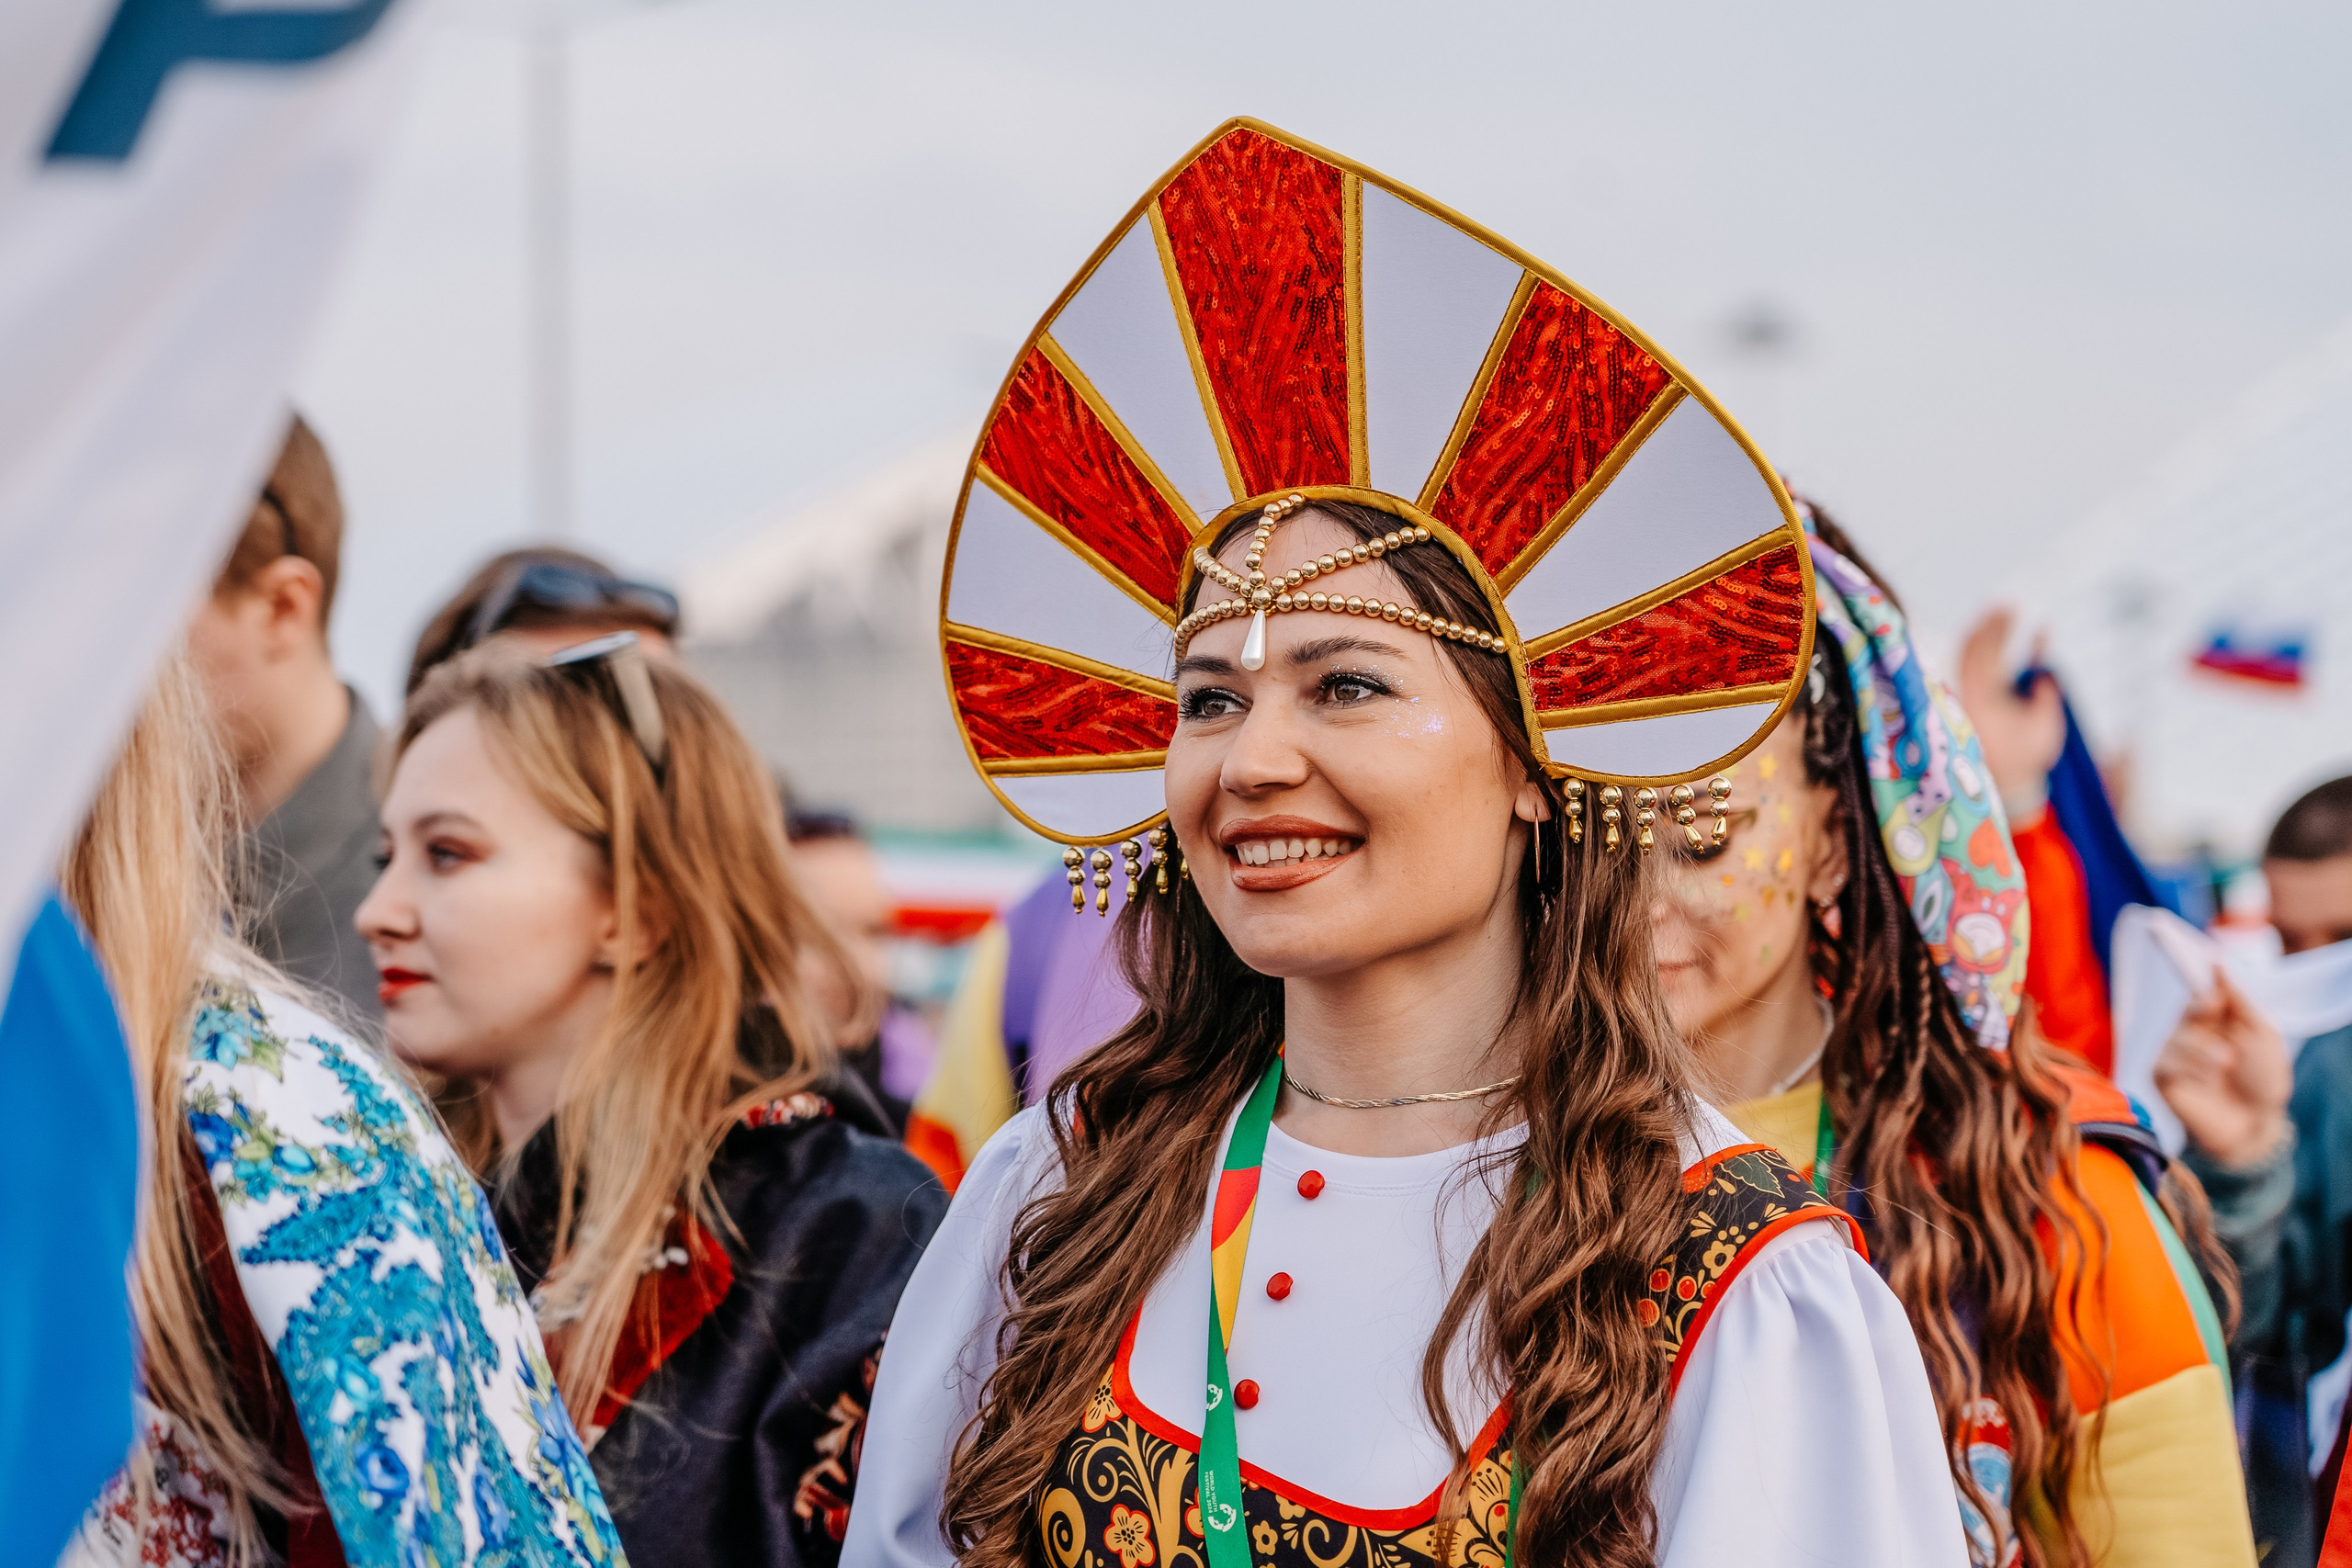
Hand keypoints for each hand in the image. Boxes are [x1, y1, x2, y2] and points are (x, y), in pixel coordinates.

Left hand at [1955, 608, 2065, 807]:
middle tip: (2006, 606)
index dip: (1996, 632)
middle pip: (1974, 652)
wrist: (2005, 781)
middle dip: (1990, 627)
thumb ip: (2045, 698)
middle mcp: (1968, 697)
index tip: (2009, 611)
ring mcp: (1966, 697)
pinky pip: (1970, 666)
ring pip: (1967, 657)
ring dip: (1982, 633)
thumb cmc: (2027, 757)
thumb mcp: (2045, 728)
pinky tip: (1995, 630)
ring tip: (1999, 612)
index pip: (1985, 657)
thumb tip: (2043, 670)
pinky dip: (1981, 646)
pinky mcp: (1969, 698)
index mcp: (1984, 702)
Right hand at [2154, 969, 2291, 1166]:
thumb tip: (2219, 966)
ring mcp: (2174, 1053)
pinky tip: (2208, 1082)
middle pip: (2187, 1008)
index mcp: (2216, 1018)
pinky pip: (2166, 1062)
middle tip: (2216, 1010)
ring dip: (2204, 1049)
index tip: (2206, 958)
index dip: (2199, 974)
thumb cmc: (2262, 1079)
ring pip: (2176, 1037)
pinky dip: (2191, 1069)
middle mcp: (2192, 1031)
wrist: (2256, 1125)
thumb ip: (2241, 1002)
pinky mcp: (2161, 1076)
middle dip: (2203, 1010)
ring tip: (2227, 1063)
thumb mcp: (2262, 1036)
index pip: (2202, 989)